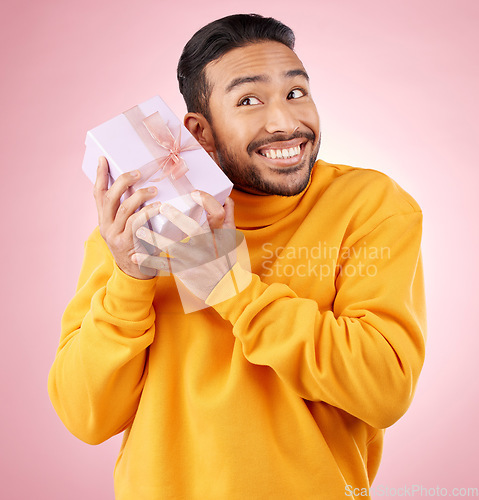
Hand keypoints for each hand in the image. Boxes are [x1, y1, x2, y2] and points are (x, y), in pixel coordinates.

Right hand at [94, 156, 160, 279]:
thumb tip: (139, 188)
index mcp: (103, 219)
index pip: (98, 194)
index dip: (100, 175)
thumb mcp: (125, 227)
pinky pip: (136, 222)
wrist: (135, 274)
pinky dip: (147, 212)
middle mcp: (106, 226)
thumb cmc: (135, 245)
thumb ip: (127, 211)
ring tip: (153, 189)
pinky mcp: (127, 243)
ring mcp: (115, 235)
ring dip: (139, 195)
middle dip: (123, 182)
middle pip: (109, 198)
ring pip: (124, 209)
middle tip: (138, 173)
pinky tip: (158, 206)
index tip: (103, 159)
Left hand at [132, 191, 237, 298]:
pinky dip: (149, 262)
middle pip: (194, 229)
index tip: (194, 192)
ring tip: (139, 231)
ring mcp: (195, 259)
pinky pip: (164, 266)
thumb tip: (226, 198)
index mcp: (219, 235)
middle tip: (162, 207)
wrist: (224, 288)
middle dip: (177, 218)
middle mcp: (207, 246)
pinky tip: (136, 257)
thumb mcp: (231, 239)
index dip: (207, 201)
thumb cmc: (226, 260)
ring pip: (173, 247)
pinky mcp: (185, 271)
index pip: (217, 214)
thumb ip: (228, 218)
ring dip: (155, 239)